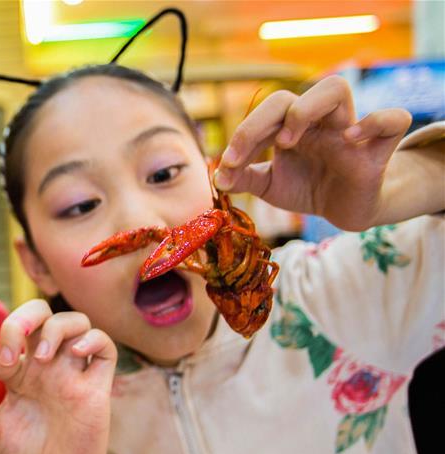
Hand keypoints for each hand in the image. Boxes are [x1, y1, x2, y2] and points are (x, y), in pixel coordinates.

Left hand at [0, 300, 116, 453]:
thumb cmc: (30, 450)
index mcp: (18, 370)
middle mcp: (46, 363)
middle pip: (39, 312)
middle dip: (21, 320)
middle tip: (10, 354)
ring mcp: (73, 370)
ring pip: (75, 320)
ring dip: (56, 329)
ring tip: (42, 358)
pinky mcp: (98, 384)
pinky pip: (105, 346)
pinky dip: (91, 341)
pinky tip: (76, 356)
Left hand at [215, 75, 411, 230]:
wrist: (343, 211)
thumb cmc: (306, 189)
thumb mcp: (269, 186)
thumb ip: (244, 179)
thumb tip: (217, 177)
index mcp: (289, 127)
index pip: (263, 114)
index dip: (242, 136)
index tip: (227, 166)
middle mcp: (315, 122)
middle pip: (289, 95)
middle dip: (261, 121)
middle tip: (250, 154)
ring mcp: (347, 130)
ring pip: (336, 87)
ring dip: (306, 109)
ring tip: (289, 142)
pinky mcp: (378, 148)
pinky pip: (392, 119)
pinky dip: (373, 122)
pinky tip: (350, 139)